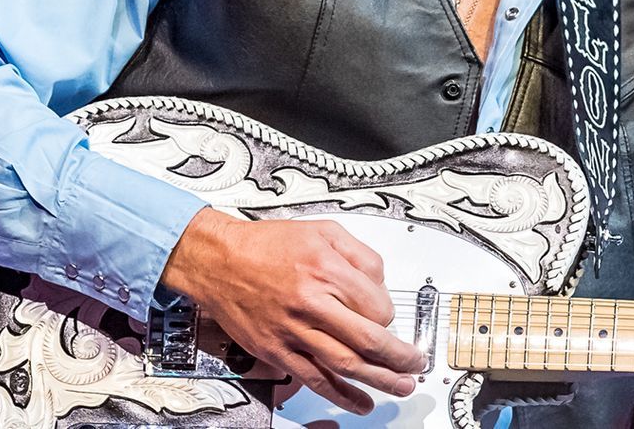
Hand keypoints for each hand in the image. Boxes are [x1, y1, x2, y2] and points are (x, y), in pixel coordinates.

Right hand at [159, 208, 427, 414]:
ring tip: (401, 385)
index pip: (377, 305)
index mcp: (327, 271)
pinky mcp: (277, 351)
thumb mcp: (325, 230)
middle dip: (400, 356)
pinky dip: (341, 395)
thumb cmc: (266, 245)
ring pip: (346, 364)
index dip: (391, 315)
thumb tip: (383, 283)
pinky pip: (314, 379)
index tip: (390, 317)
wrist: (218, 261)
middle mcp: (311, 303)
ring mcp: (293, 331)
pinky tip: (360, 402)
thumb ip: (361, 255)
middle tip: (416, 363)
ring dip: (380, 379)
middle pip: (368, 340)